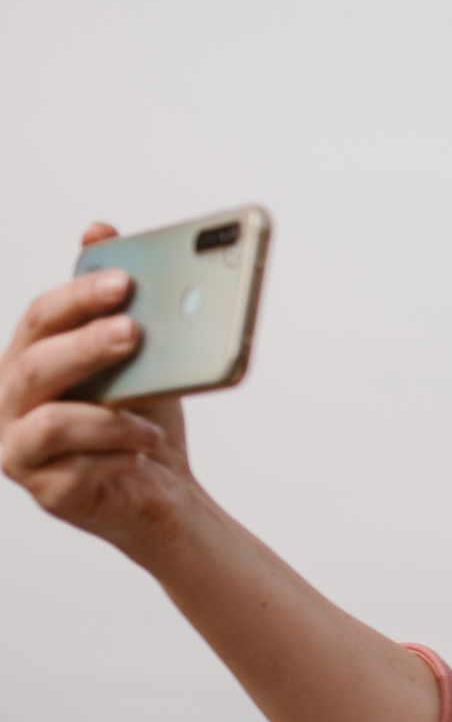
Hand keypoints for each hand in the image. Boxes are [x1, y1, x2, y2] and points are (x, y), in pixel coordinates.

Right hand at [0, 223, 199, 557]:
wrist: (166, 493)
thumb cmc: (144, 421)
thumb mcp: (142, 362)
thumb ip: (118, 304)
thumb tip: (99, 228)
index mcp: (30, 360)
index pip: (42, 318)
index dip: (79, 296)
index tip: (124, 280)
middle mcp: (13, 403)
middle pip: (37, 364)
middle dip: (86, 345)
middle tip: (135, 332)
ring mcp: (21, 450)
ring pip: (49, 422)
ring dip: (106, 416)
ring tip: (151, 418)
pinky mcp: (48, 493)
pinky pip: (77, 470)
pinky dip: (117, 456)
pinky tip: (144, 451)